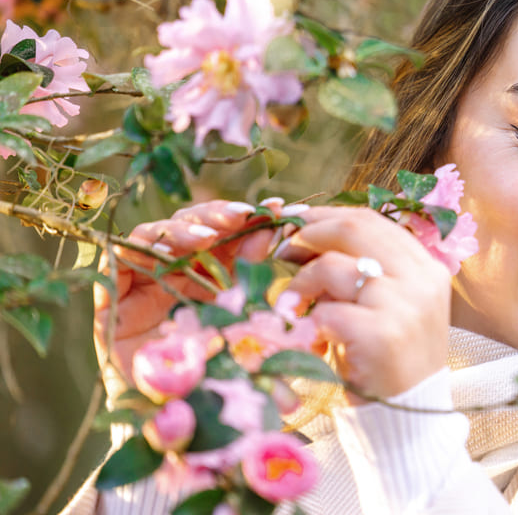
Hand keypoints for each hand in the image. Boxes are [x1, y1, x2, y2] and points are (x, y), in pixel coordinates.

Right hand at [94, 199, 287, 378]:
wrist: (178, 433)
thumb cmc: (222, 384)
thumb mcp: (249, 336)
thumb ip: (260, 292)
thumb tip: (280, 252)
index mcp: (217, 278)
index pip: (234, 235)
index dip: (255, 219)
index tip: (281, 209)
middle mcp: (180, 276)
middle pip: (195, 225)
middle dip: (219, 215)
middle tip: (243, 215)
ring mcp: (145, 285)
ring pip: (157, 234)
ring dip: (181, 228)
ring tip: (206, 236)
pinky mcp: (111, 304)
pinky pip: (116, 261)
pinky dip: (135, 250)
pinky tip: (161, 253)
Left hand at [282, 206, 452, 402]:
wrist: (409, 419)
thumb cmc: (390, 362)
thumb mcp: (391, 307)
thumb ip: (367, 271)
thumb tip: (308, 235)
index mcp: (427, 268)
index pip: (372, 220)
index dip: (327, 217)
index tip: (296, 226)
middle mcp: (421, 280)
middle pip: (353, 229)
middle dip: (309, 235)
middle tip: (282, 251)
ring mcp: (404, 306)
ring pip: (332, 267)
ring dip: (300, 286)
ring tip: (291, 308)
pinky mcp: (382, 335)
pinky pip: (326, 311)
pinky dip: (308, 325)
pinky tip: (310, 341)